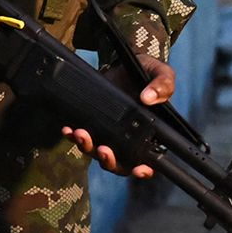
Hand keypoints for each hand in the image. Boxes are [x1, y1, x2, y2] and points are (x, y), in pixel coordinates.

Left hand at [63, 53, 176, 177]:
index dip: (143, 170)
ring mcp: (109, 132)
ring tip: (81, 134)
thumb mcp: (161, 74)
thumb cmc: (147, 71)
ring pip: (97, 152)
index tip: (139, 169)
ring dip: (88, 148)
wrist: (123, 62)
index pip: (148, 161)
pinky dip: (73, 136)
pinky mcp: (93, 123)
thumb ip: (162, 86)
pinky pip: (80, 136)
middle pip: (118, 163)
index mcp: (151, 133)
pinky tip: (69, 129)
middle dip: (109, 161)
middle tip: (104, 150)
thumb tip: (149, 98)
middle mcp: (128, 138)